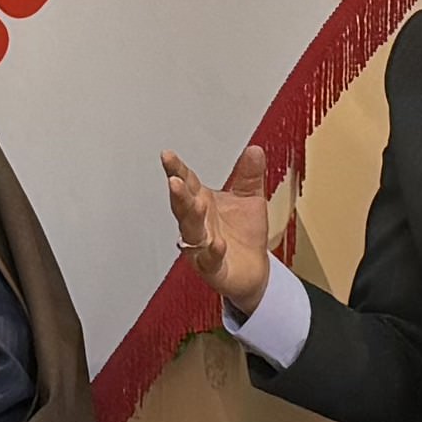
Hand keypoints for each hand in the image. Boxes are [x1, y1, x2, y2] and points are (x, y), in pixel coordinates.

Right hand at [161, 144, 283, 314]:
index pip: (187, 183)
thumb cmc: (244, 235)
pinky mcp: (213, 269)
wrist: (253, 271)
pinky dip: (212, 253)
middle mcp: (198, 224)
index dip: (176, 169)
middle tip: (175, 180)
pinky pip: (209, 261)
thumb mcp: (250, 198)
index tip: (167, 156)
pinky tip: (217, 244)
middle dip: (179, 194)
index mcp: (202, 203)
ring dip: (192, 219)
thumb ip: (249, 176)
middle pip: (183, 207)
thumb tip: (254, 150)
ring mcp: (202, 247)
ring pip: (191, 232)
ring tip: (197, 205)